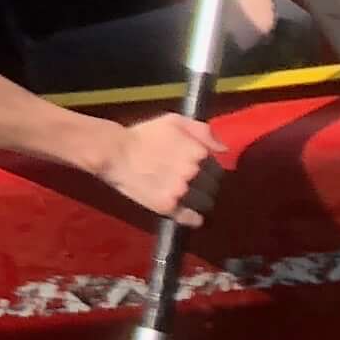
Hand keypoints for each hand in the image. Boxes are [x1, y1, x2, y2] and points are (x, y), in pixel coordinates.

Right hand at [104, 113, 223, 227]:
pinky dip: (193, 218)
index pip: (218, 169)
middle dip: (205, 185)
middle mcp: (193, 173)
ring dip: (200, 201)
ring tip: (188, 197)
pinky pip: (191, 218)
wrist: (115, 152)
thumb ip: (203, 131)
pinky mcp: (168, 206)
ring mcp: (181, 191)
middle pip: (213, 187)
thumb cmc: (144, 134)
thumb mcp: (173, 121)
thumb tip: (224, 149)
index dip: (209, 171)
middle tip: (192, 184)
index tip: (200, 171)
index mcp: (198, 152)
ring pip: (204, 203)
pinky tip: (190, 215)